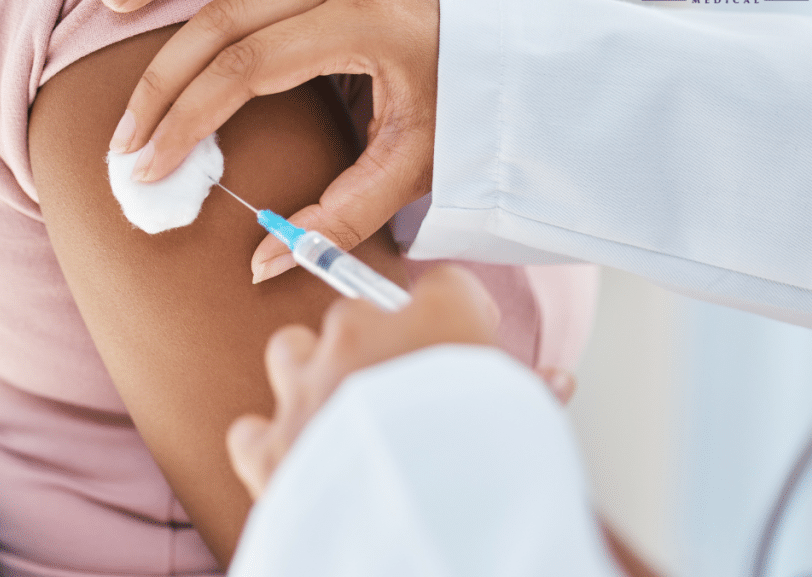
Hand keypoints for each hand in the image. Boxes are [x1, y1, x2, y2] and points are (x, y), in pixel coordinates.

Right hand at [101, 0, 440, 281]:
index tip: (150, 167)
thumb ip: (341, 219)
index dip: (187, 120)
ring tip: (110, 1)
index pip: (246, 71)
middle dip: (162, 82)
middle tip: (123, 140)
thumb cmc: (468, 113)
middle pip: (224, 19)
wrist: (511, 59)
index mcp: (361, 28)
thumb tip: (261, 263)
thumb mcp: (413, 172)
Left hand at [224, 265, 575, 499]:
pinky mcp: (273, 445)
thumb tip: (557, 380)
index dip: (458, 313)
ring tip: (339, 411)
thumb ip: (534, 392)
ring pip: (292, 350)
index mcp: (435, 319)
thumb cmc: (490, 464)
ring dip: (310, 373)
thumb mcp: (528, 420)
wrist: (427, 524)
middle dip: (378, 344)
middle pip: (360, 313)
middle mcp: (362, 336)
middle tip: (404, 391)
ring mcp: (309, 387)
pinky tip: (297, 462)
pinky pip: (254, 429)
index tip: (463, 343)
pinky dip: (269, 442)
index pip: (445, 286)